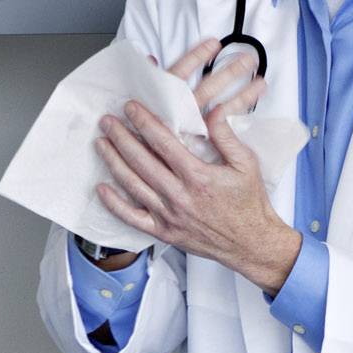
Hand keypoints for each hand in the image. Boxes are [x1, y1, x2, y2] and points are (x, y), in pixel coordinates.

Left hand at [96, 35, 300, 292]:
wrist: (252, 244)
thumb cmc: (250, 204)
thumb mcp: (246, 164)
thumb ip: (226, 136)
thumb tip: (211, 110)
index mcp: (197, 176)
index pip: (162, 142)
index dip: (143, 122)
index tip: (131, 108)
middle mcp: (179, 196)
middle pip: (141, 161)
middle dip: (121, 137)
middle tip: (107, 121)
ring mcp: (169, 216)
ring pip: (132, 185)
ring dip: (114, 162)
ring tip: (101, 144)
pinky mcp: (165, 232)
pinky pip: (133, 218)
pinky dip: (114, 204)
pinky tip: (102, 189)